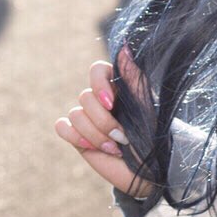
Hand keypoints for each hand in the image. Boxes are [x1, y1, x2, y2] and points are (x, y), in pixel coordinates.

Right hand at [54, 46, 154, 198]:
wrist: (150, 170)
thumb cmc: (154, 137)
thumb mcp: (146, 107)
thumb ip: (133, 78)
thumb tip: (125, 46)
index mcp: (119, 87)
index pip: (97, 70)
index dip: (99, 85)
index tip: (112, 103)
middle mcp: (102, 99)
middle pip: (84, 97)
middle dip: (104, 122)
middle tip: (123, 138)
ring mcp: (88, 117)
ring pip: (75, 114)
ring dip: (95, 135)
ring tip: (115, 147)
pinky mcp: (78, 136)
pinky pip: (62, 126)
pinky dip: (75, 136)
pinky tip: (92, 146)